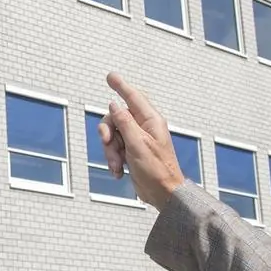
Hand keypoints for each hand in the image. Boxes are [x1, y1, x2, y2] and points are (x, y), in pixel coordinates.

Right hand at [97, 73, 186, 210]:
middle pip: (117, 117)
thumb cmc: (157, 171)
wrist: (162, 194)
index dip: (121, 86)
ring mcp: (137, 139)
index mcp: (151, 121)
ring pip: (114, 134)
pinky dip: (113, 159)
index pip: (133, 97)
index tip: (110, 76)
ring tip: (117, 164)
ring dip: (110, 150)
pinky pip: (115, 148)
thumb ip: (125, 123)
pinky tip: (119, 171)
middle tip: (108, 143)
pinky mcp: (132, 152)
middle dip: (109, 132)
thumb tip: (114, 105)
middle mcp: (144, 127)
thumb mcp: (138, 144)